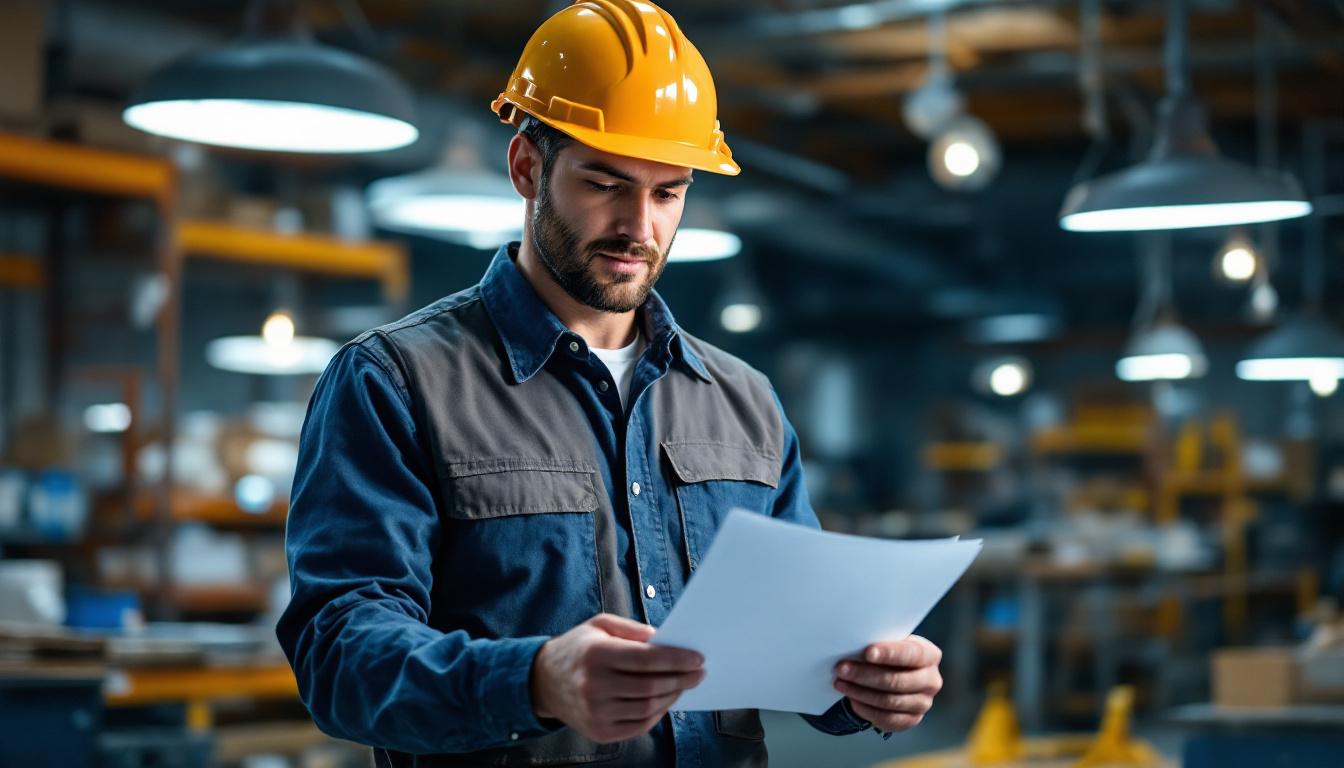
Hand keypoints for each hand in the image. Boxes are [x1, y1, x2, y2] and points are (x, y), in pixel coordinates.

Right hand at [530, 613, 704, 743]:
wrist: (542, 681)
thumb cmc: (577, 649)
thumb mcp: (600, 625)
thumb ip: (633, 630)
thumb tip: (665, 640)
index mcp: (596, 655)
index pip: (646, 660)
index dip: (677, 659)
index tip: (698, 658)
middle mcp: (594, 686)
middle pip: (651, 686)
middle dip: (681, 679)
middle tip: (698, 673)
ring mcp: (596, 713)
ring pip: (648, 708)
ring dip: (672, 696)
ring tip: (683, 684)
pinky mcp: (599, 732)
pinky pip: (639, 725)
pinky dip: (657, 713)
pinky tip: (665, 701)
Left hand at [833, 635, 942, 732]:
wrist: (897, 673)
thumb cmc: (890, 653)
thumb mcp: (890, 642)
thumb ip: (879, 642)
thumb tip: (853, 644)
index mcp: (929, 655)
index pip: (911, 654)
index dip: (889, 654)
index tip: (867, 652)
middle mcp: (931, 681)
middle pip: (896, 680)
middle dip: (865, 675)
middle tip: (841, 669)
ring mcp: (923, 703)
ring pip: (889, 701)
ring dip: (860, 692)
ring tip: (840, 683)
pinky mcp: (911, 720)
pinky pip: (886, 718)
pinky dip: (865, 709)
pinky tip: (852, 699)